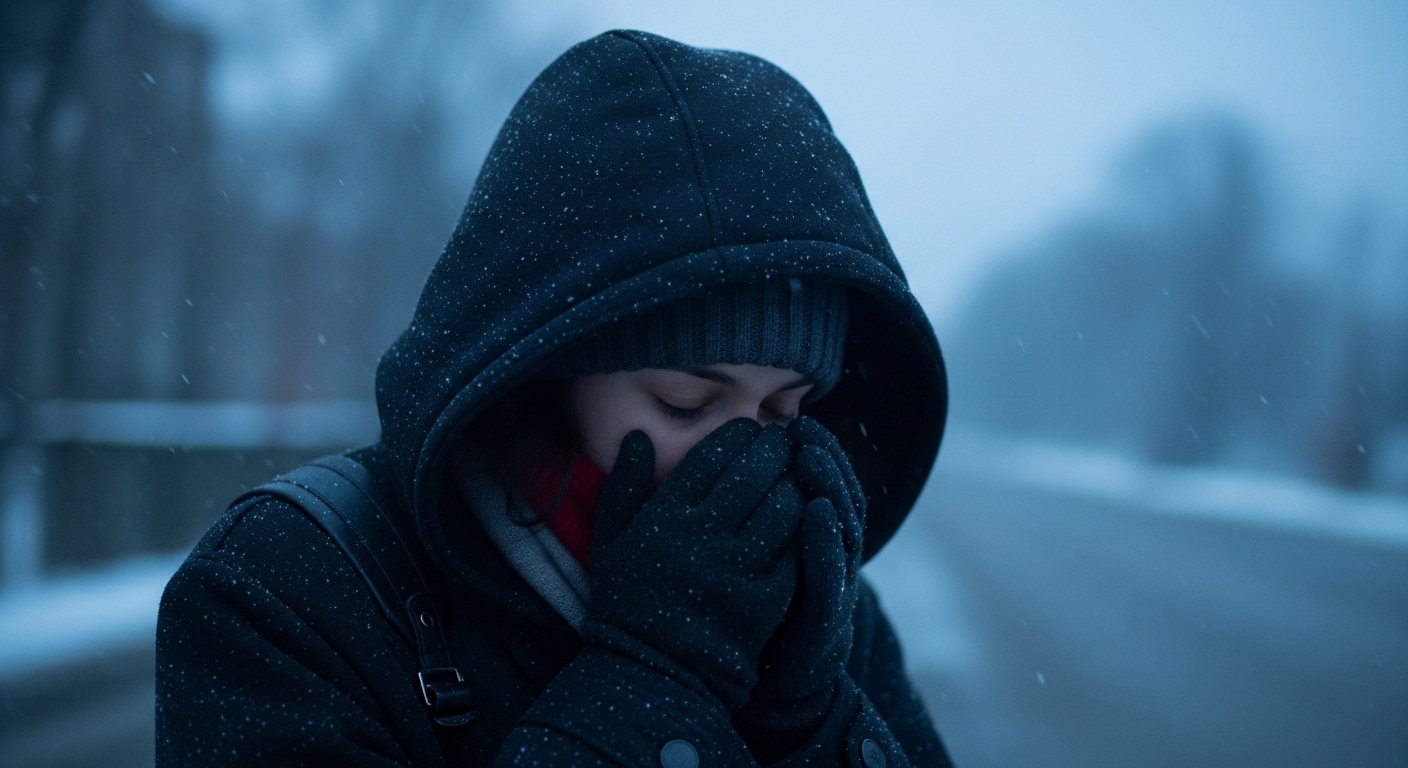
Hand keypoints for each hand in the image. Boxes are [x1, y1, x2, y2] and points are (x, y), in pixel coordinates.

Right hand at [587, 419, 805, 710]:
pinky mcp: (762, 601)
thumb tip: (637, 436)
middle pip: (750, 475)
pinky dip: (805, 528)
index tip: (748, 428)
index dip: (735, 435)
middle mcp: (700, 539)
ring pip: (780, 508)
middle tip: (783, 439)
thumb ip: (623, 486)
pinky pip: (794, 552)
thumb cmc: (627, 603)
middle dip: (772, 449)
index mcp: (663, 520)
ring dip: (794, 483)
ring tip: (797, 471)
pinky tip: (808, 515)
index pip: (708, 458)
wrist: (650, 673)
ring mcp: (734, 571)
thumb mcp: (610, 542)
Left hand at [739, 416, 864, 735]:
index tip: (786, 419)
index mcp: (797, 536)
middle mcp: (820, 554)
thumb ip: (718, 514)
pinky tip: (815, 512)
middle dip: (820, 457)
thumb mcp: (727, 557)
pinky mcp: (823, 614)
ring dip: (828, 486)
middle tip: (802, 428)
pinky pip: (830, 571)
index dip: (804, 450)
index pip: (810, 481)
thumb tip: (687, 463)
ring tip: (810, 455)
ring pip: (839, 523)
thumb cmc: (738, 617)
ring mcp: (826, 583)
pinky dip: (825, 540)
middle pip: (831, 493)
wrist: (761, 687)